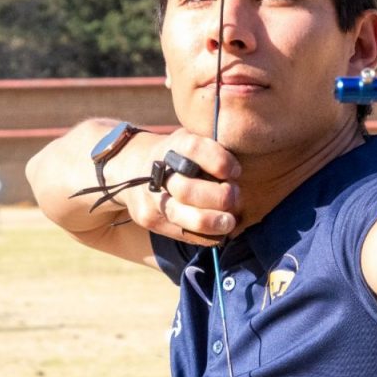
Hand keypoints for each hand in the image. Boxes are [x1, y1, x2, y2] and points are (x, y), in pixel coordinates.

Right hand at [123, 128, 241, 246]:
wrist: (132, 170)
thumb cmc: (178, 156)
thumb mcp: (191, 140)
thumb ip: (212, 151)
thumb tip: (243, 171)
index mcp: (173, 145)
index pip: (194, 149)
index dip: (219, 161)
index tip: (236, 170)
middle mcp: (158, 171)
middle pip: (187, 189)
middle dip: (219, 197)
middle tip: (236, 197)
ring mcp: (151, 197)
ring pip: (182, 215)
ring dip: (212, 221)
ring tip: (230, 222)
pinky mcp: (149, 219)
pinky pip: (181, 234)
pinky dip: (205, 236)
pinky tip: (218, 233)